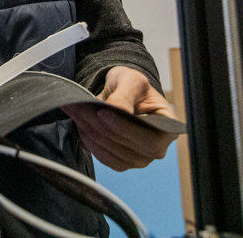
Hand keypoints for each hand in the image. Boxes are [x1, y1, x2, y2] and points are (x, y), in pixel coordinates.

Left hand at [63, 66, 177, 171]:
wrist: (122, 93)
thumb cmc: (133, 86)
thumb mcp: (131, 80)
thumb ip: (125, 94)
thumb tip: (117, 109)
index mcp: (168, 128)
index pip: (148, 139)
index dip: (124, 128)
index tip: (101, 113)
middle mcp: (157, 149)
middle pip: (125, 146)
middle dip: (98, 126)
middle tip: (77, 106)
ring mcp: (139, 159)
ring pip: (109, 151)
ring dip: (88, 131)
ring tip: (74, 110)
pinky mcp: (121, 162)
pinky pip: (102, 156)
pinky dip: (87, 140)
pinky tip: (79, 123)